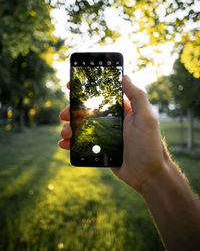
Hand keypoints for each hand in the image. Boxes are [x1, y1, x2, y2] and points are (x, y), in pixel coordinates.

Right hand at [58, 76, 166, 192]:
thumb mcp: (146, 118)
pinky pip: (82, 144)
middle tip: (63, 114)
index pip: (102, 95)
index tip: (71, 85)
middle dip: (72, 110)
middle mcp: (111, 121)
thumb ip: (137, 96)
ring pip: (81, 127)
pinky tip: (64, 144)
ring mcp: (104, 135)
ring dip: (69, 127)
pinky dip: (71, 143)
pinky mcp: (99, 149)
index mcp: (122, 110)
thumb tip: (125, 76)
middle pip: (86, 111)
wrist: (148, 175)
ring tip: (65, 133)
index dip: (86, 89)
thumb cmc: (150, 145)